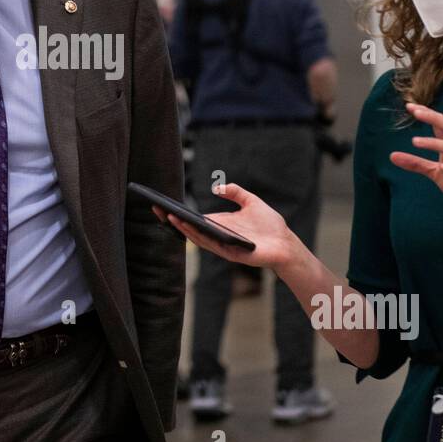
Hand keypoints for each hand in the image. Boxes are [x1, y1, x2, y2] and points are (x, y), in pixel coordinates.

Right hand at [151, 183, 309, 274]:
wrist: (285, 242)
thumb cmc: (270, 224)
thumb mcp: (251, 201)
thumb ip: (235, 192)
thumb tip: (216, 189)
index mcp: (220, 224)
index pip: (195, 219)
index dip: (179, 213)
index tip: (163, 204)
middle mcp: (218, 235)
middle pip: (191, 228)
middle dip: (173, 220)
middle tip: (157, 209)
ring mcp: (222, 245)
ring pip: (197, 237)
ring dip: (182, 228)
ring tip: (169, 217)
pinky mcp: (229, 252)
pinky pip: (210, 244)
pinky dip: (198, 236)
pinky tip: (190, 226)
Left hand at [390, 102, 442, 227]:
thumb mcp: (435, 173)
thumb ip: (416, 163)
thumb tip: (392, 155)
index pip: (440, 125)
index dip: (427, 114)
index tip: (410, 105)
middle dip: (433, 118)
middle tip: (415, 111)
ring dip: (434, 143)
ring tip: (414, 142)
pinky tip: (441, 168)